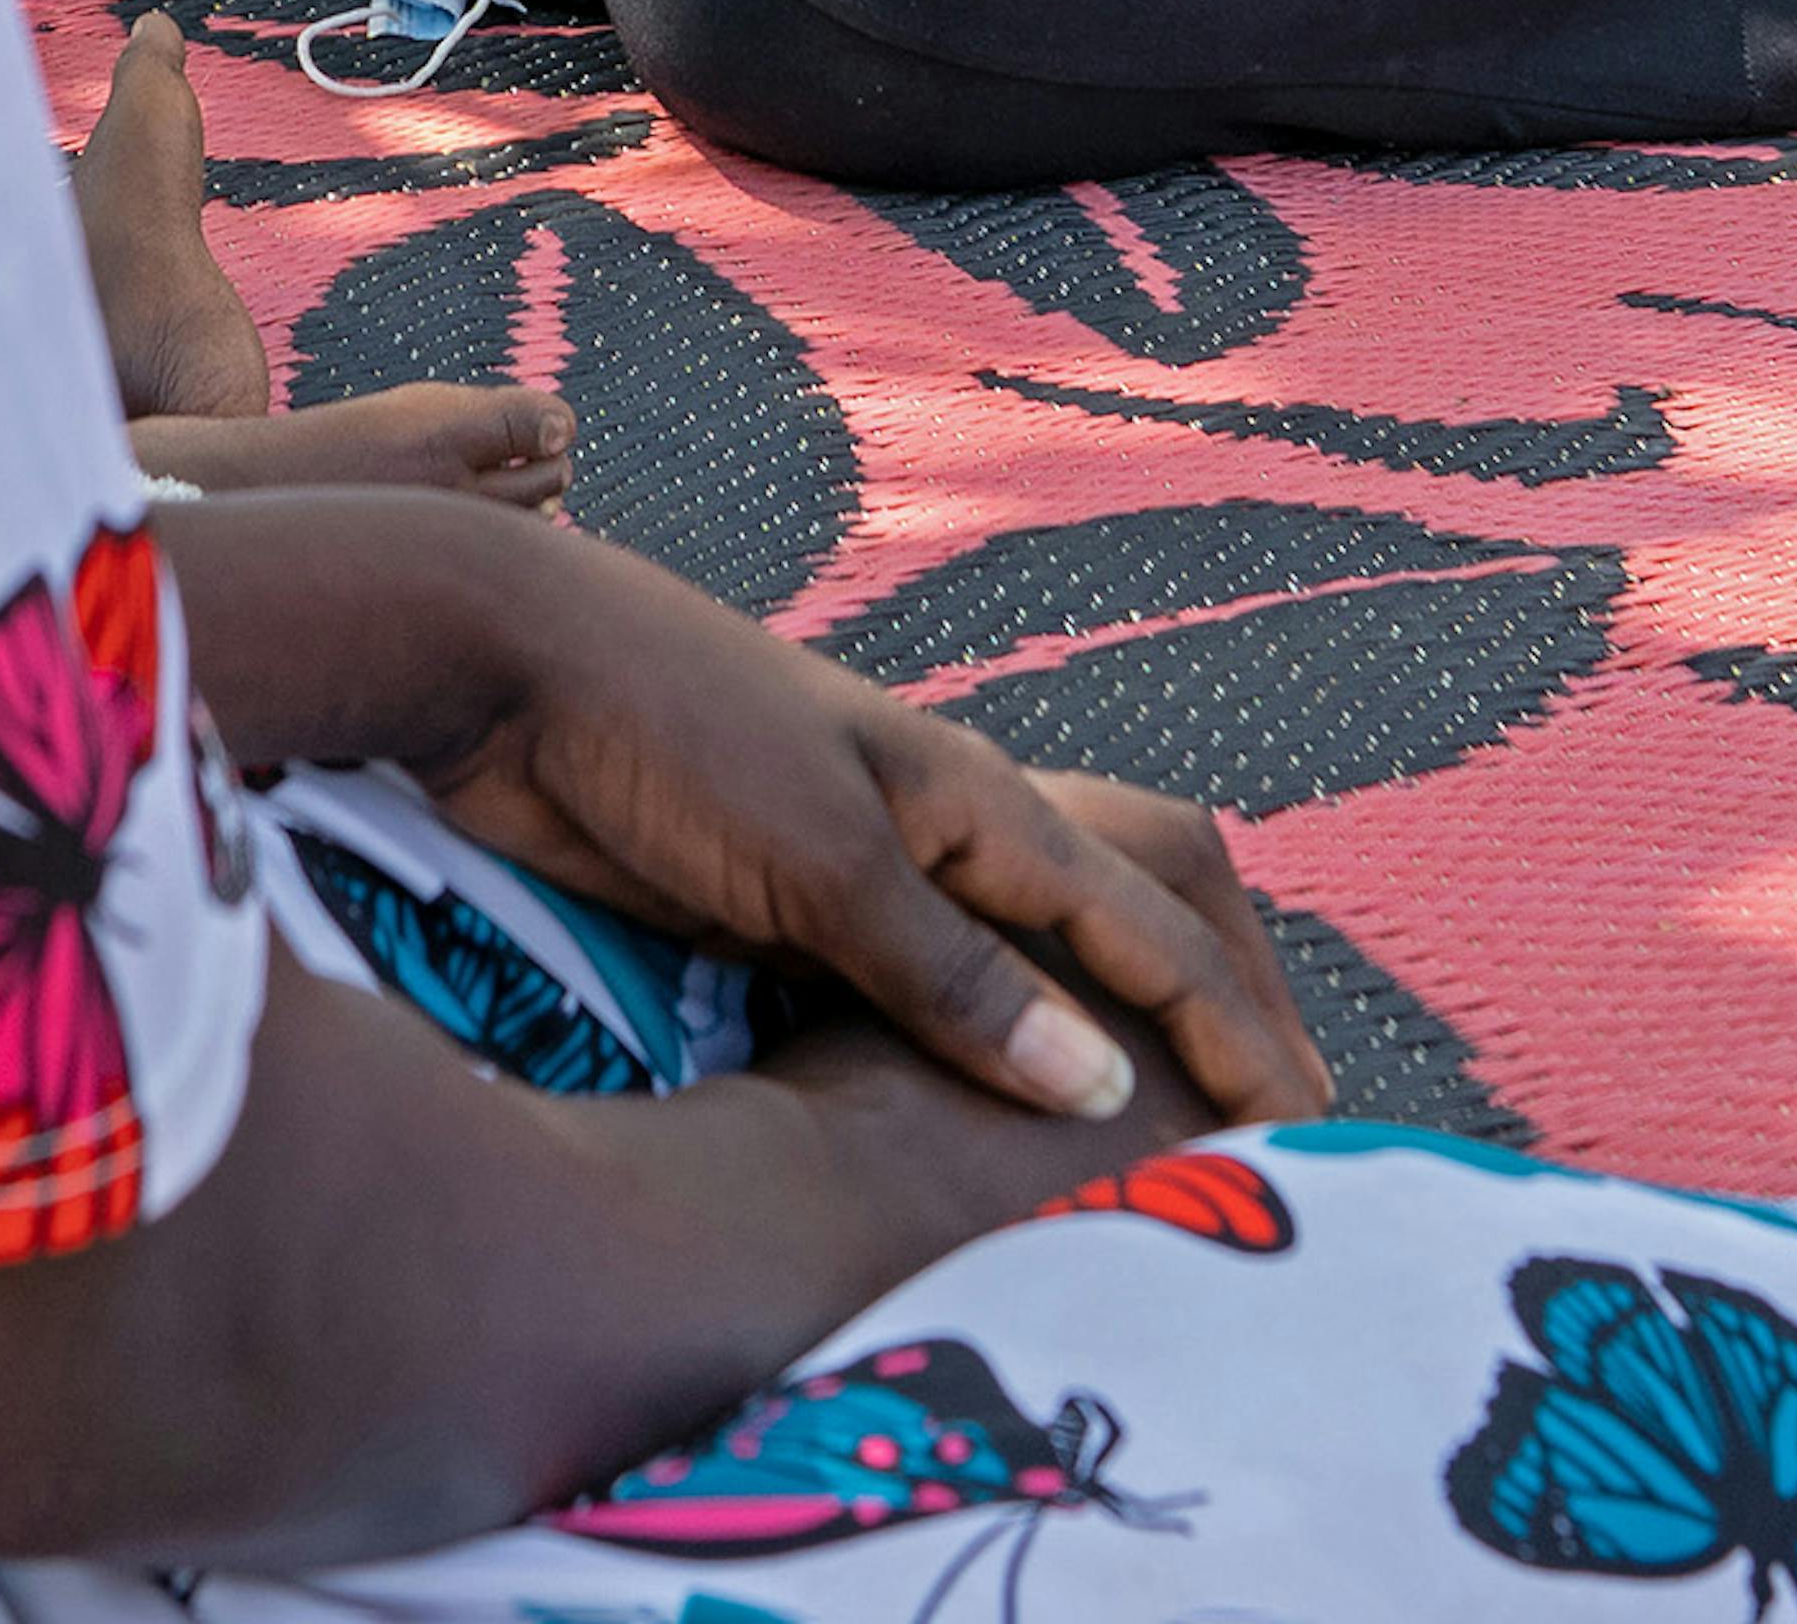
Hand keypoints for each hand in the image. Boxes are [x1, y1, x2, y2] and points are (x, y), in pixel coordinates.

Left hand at [401, 532, 1330, 1130]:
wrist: (498, 660)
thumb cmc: (667, 726)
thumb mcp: (821, 857)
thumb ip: (952, 975)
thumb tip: (1097, 1086)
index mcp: (970, 796)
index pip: (1139, 925)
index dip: (1221, 1025)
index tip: (1298, 1123)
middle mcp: (931, 829)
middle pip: (1101, 932)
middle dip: (1188, 1017)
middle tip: (1263, 1127)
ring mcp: (852, 869)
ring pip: (1003, 969)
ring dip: (1075, 1044)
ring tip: (1144, 1137)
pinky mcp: (767, 910)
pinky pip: (899, 999)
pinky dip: (957, 1054)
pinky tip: (969, 1117)